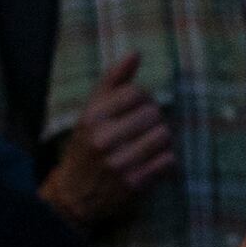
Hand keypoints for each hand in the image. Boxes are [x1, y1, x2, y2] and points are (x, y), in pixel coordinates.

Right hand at [40, 55, 173, 228]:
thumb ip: (113, 81)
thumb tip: (136, 53)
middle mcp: (104, 140)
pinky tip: (153, 162)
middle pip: (154, 113)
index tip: (134, 109)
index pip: (136, 93)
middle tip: (142, 129)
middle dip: (153, 118)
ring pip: (165, 135)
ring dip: (162, 139)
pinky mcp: (135, 183)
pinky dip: (166, 160)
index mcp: (92, 118)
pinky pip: (169, 160)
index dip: (142, 98)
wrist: (76, 193)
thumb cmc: (87, 145)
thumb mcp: (91, 111)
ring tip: (149, 144)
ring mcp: (120, 163)